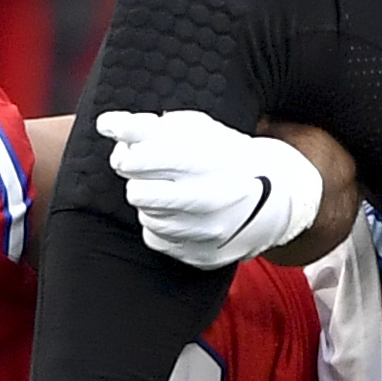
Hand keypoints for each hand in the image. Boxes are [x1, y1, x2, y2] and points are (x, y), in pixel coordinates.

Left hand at [101, 109, 322, 267]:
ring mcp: (205, 232)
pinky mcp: (200, 255)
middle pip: (137, 192)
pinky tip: (178, 212)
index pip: (143, 158)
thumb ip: (153, 125)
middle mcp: (208, 199)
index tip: (121, 137)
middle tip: (145, 167)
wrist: (273, 201)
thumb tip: (108, 125)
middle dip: (135, 177)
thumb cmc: (227, 157)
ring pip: (146, 216)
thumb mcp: (200, 130)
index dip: (125, 149)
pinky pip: (155, 238)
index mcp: (207, 161)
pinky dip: (160, 224)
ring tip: (170, 189)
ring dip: (150, 200)